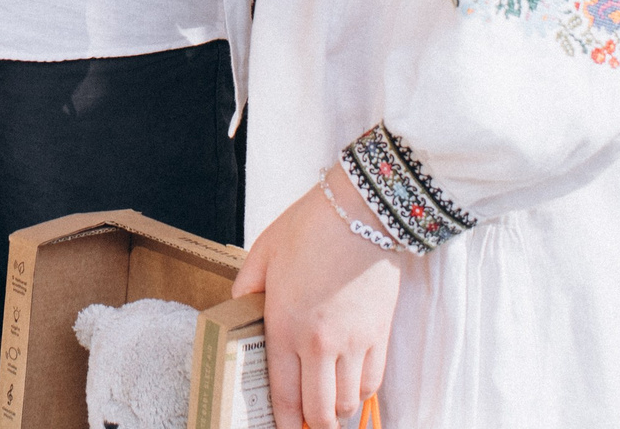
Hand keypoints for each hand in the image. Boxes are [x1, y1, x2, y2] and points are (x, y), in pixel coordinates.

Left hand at [231, 178, 402, 428]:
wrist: (363, 213)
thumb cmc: (310, 228)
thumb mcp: (262, 254)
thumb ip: (246, 289)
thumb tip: (238, 310)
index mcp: (285, 325)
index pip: (284, 394)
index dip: (285, 423)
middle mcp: (320, 343)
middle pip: (319, 410)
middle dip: (312, 427)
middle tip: (306, 425)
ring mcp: (354, 342)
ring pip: (347, 402)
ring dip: (336, 413)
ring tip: (327, 411)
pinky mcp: (380, 334)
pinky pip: (372, 382)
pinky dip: (360, 394)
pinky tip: (350, 390)